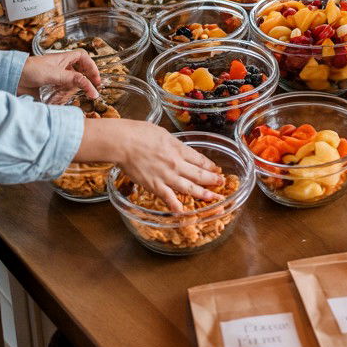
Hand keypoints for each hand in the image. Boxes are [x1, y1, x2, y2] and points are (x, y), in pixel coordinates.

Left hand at [19, 50, 99, 99]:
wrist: (12, 78)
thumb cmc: (31, 70)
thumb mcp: (55, 74)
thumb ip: (73, 80)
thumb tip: (91, 88)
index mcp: (64, 59)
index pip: (83, 58)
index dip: (91, 67)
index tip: (96, 79)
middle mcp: (61, 68)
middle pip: (79, 72)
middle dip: (83, 82)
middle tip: (90, 92)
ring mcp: (55, 78)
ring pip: (70, 84)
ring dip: (71, 91)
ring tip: (71, 97)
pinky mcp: (48, 88)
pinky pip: (60, 93)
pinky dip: (62, 98)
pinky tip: (60, 101)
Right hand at [78, 119, 223, 212]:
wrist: (124, 142)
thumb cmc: (140, 133)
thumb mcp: (163, 133)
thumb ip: (173, 143)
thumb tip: (177, 147)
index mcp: (178, 148)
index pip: (199, 159)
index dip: (209, 165)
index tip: (216, 169)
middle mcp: (176, 163)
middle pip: (198, 174)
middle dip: (212, 179)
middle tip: (221, 183)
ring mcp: (166, 176)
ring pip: (189, 187)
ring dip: (202, 193)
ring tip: (212, 197)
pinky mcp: (154, 185)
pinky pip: (168, 198)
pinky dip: (176, 206)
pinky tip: (184, 213)